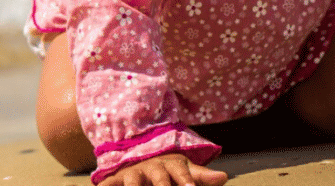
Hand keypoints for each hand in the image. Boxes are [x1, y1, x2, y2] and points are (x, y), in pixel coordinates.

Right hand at [98, 153, 227, 185]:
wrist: (136, 153)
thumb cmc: (167, 168)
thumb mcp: (184, 170)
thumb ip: (201, 176)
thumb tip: (225, 177)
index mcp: (171, 166)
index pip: (181, 173)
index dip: (187, 182)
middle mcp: (151, 169)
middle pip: (158, 179)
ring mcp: (132, 174)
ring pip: (133, 183)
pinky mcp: (116, 180)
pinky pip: (109, 185)